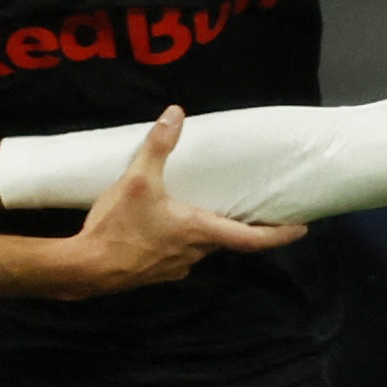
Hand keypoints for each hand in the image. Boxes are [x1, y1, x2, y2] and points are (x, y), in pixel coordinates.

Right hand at [53, 107, 302, 296]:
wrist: (84, 269)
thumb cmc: (116, 227)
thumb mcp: (137, 180)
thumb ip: (158, 147)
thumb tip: (175, 114)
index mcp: (199, 231)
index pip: (252, 238)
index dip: (279, 234)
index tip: (302, 228)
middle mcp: (194, 253)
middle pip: (227, 239)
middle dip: (241, 225)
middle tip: (254, 209)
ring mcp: (176, 267)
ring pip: (201, 246)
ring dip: (208, 230)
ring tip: (206, 209)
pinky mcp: (157, 272)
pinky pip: (179, 253)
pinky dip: (182, 239)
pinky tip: (166, 226)